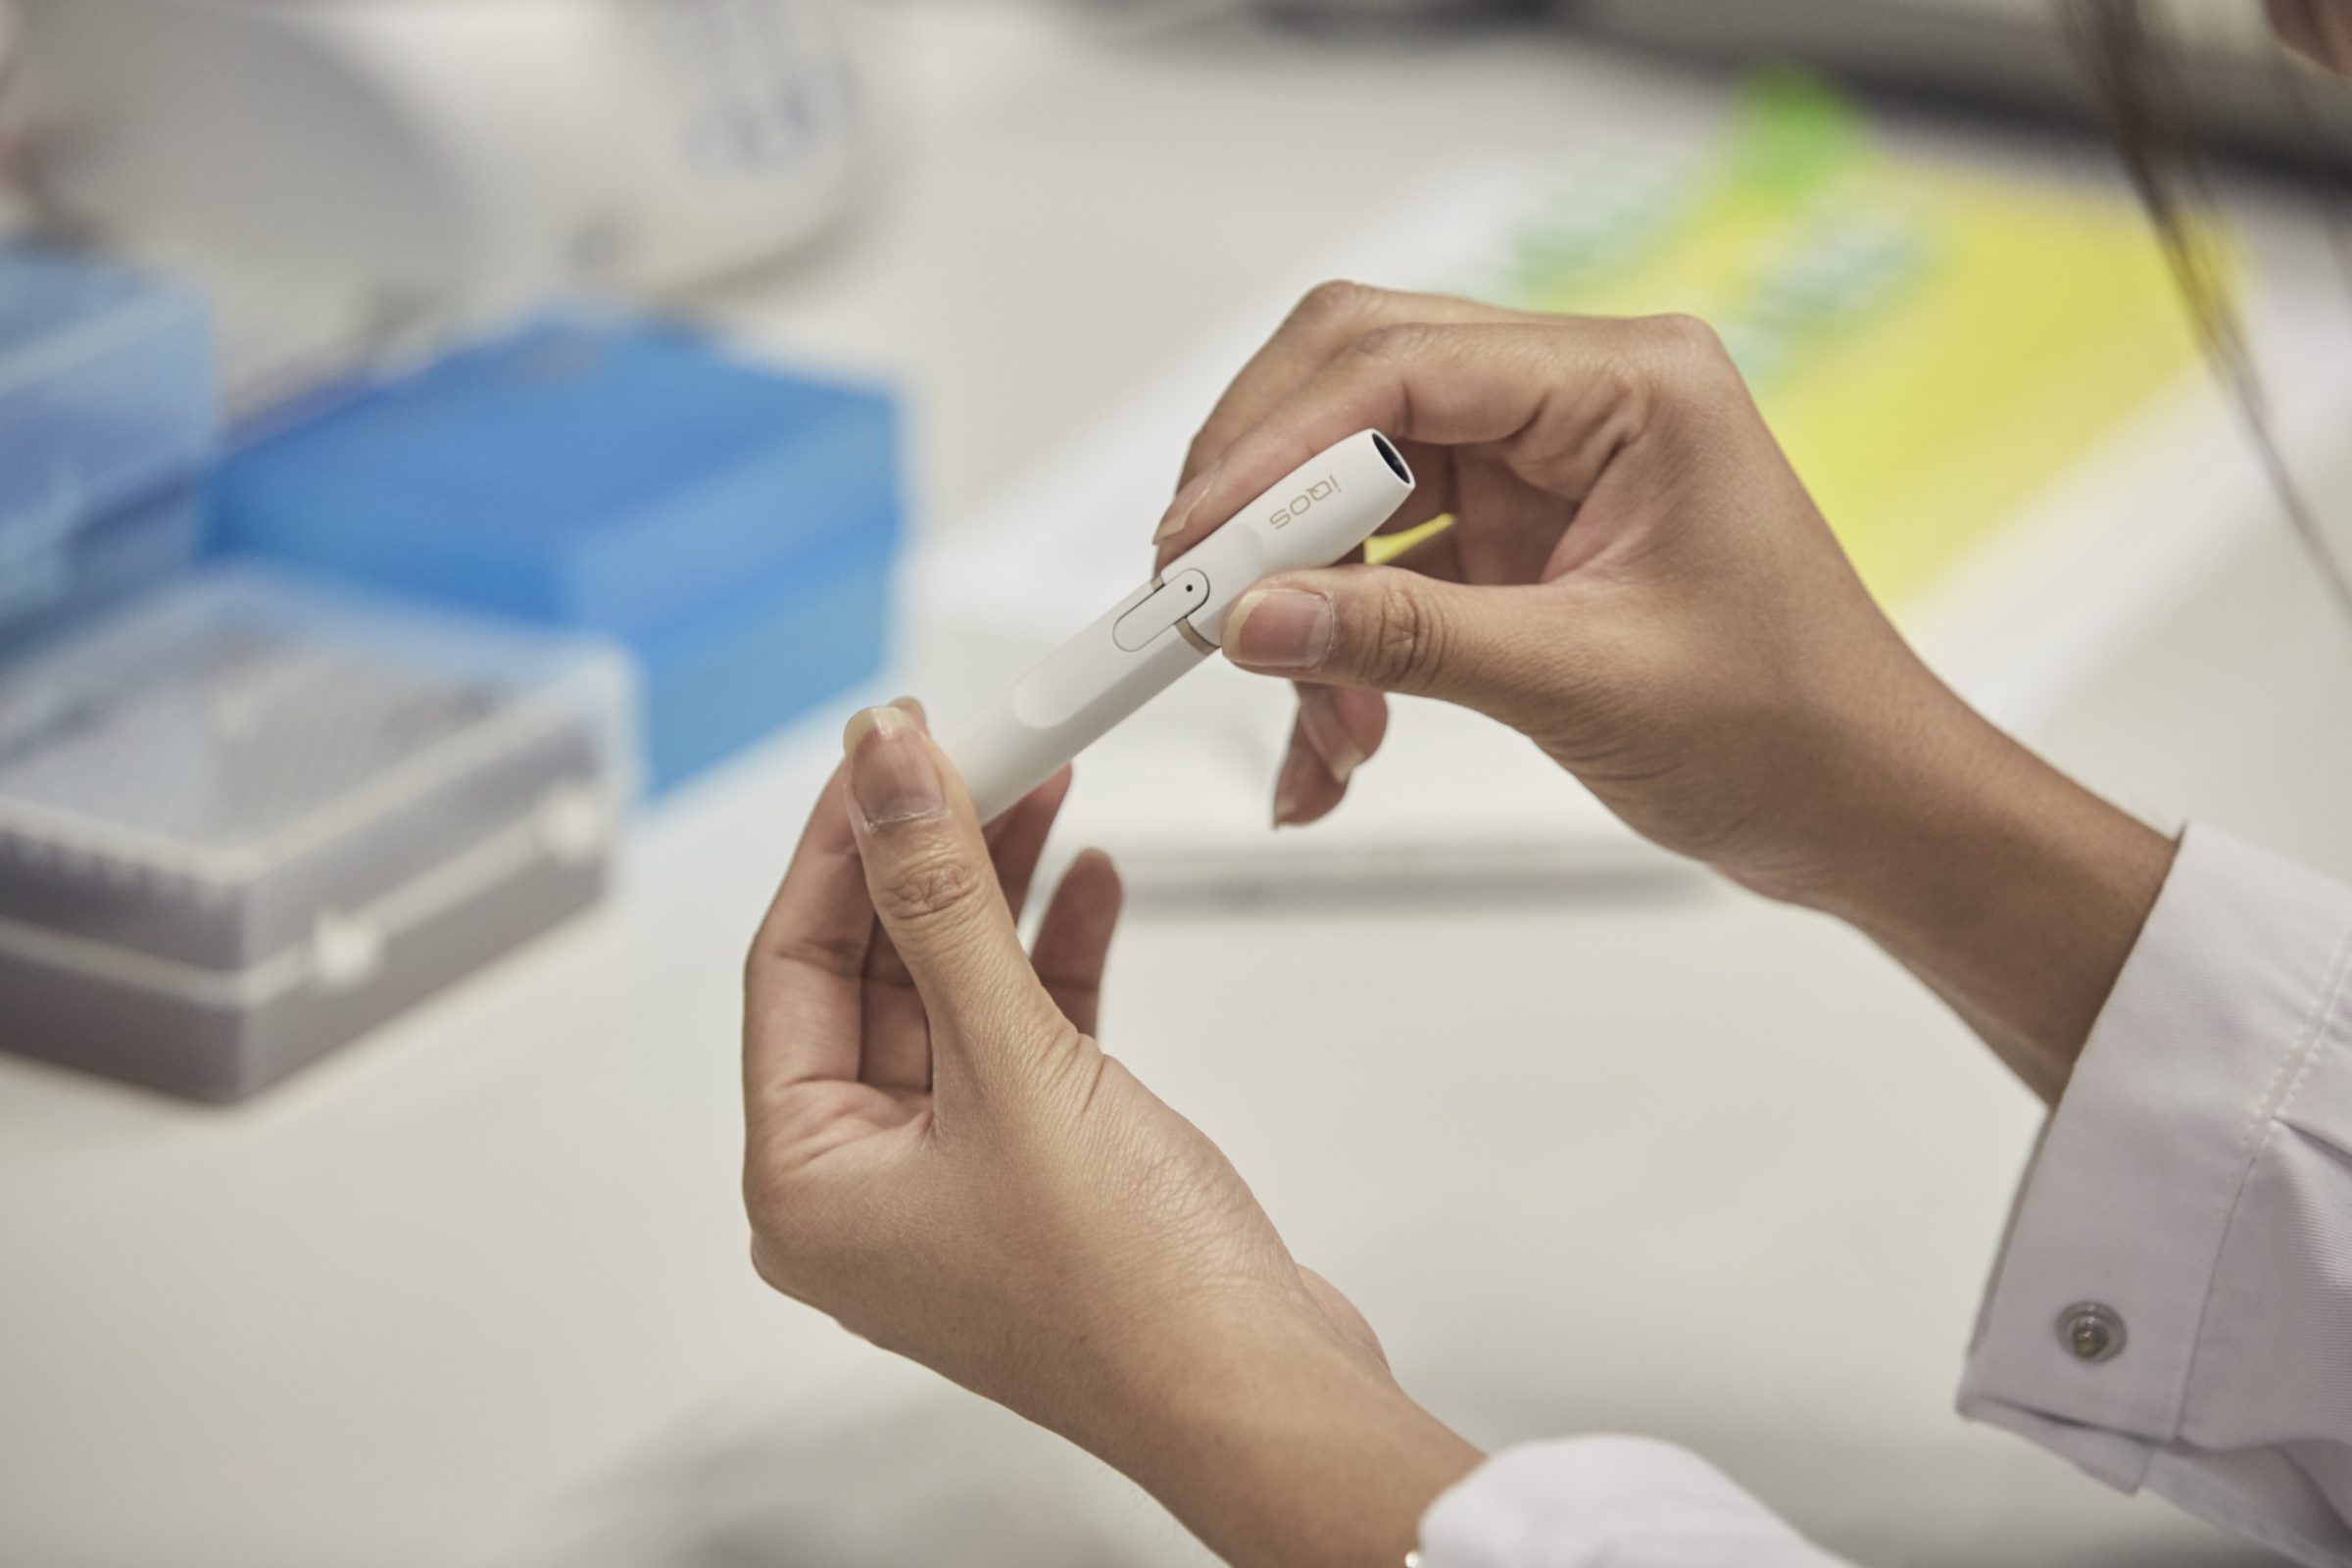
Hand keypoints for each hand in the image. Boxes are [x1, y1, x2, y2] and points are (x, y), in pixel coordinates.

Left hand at [743, 700, 1479, 1566]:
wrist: (1264, 1397)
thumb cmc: (1132, 1297)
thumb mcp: (1016, 1066)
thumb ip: (943, 905)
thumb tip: (883, 772)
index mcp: (806, 1182)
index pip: (793, 964)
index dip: (839, 840)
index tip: (886, 744)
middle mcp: (864, 1184)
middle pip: (875, 970)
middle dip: (931, 854)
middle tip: (980, 748)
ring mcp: (953, 1178)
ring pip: (954, 991)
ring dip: (997, 892)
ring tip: (1045, 788)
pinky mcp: (1037, 1168)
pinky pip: (1021, 1034)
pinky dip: (1051, 958)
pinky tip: (1089, 886)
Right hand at [1157, 283, 2172, 1095]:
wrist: (1866, 808)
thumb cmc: (1790, 730)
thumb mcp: (1581, 683)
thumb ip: (1405, 639)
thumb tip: (1253, 617)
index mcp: (1632, 384)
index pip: (1403, 366)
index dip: (1276, 450)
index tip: (1195, 545)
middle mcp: (1581, 398)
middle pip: (1358, 389)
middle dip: (1267, 503)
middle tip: (1197, 601)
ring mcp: (1548, 464)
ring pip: (1359, 488)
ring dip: (1310, 605)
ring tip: (1318, 734)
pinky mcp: (1522, 534)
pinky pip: (1388, 566)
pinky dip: (1346, 647)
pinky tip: (1332, 747)